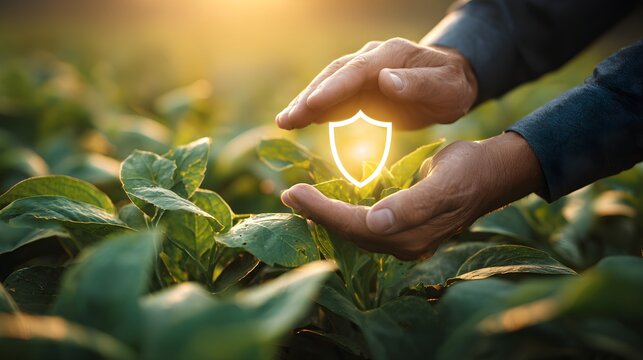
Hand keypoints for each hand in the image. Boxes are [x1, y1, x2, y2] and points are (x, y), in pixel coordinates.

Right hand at [275, 37, 477, 129]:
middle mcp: (371, 60)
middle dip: (309, 98)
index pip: (356, 71)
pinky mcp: (359, 90)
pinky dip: (315, 110)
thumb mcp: (446, 88)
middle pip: (334, 77)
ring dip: (305, 105)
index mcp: (390, 56)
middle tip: (286, 120)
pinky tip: (298, 121)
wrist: (450, 83)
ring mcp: (362, 74)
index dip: (332, 88)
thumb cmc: (451, 87)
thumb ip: (418, 84)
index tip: (311, 104)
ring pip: (328, 87)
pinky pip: (334, 100)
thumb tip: (385, 80)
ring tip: (284, 123)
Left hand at [280, 132, 542, 259]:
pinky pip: (364, 228)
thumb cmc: (468, 171)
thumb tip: (376, 224)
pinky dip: (342, 215)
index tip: (293, 191)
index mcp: (412, 233)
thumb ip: (412, 206)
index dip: (323, 212)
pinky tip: (327, 204)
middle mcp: (405, 244)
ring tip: (299, 198)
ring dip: (325, 216)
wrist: (491, 176)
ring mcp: (404, 241)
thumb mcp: (444, 183)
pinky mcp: (403, 232)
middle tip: (287, 193)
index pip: (356, 227)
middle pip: (350, 233)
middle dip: (316, 215)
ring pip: (354, 233)